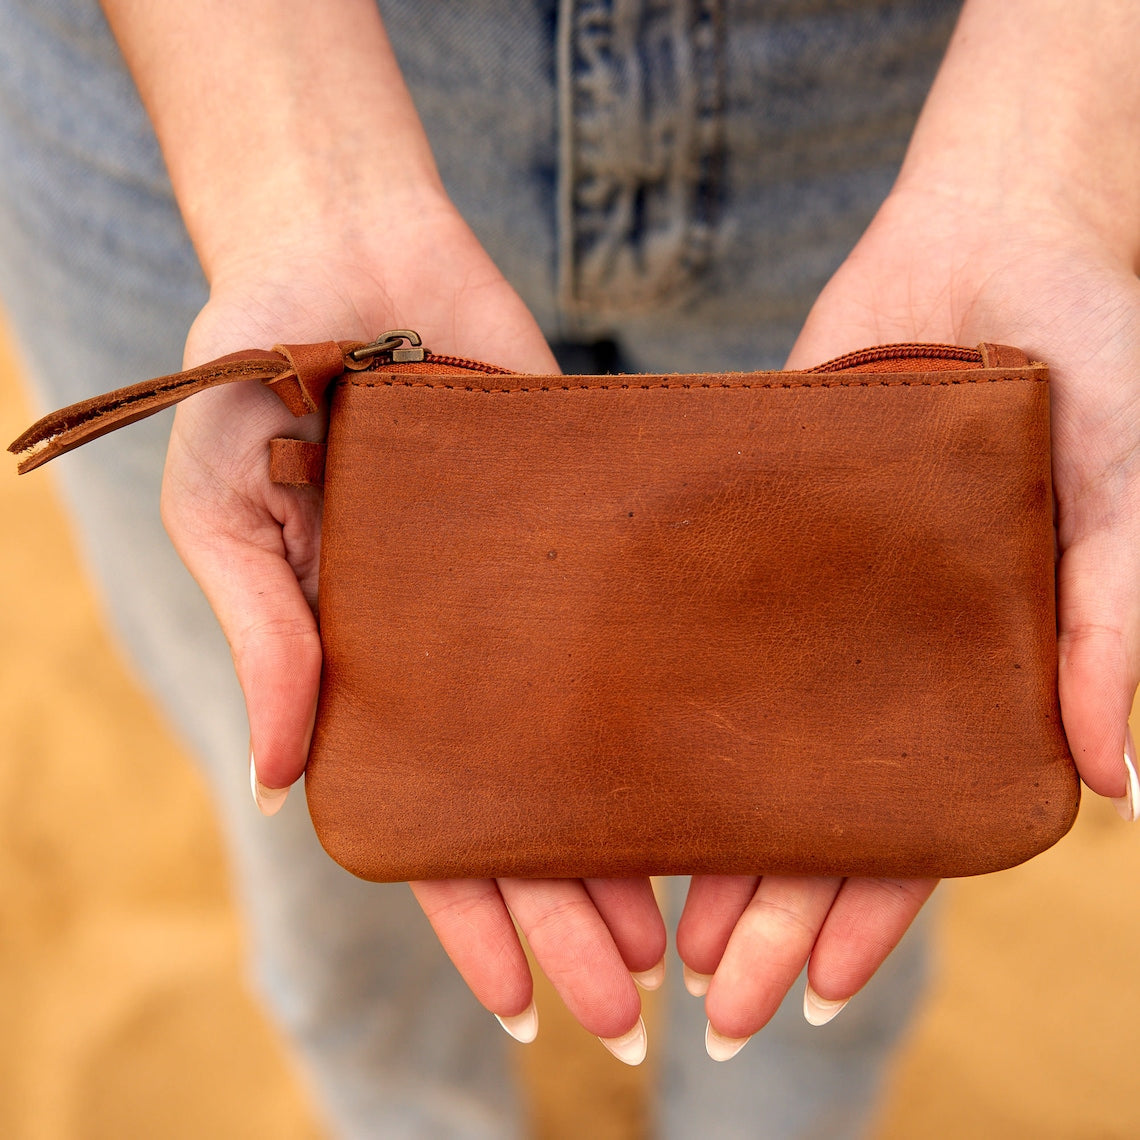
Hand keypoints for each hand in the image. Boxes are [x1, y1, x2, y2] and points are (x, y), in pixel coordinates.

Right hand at [160, 201, 665, 1060]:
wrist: (353, 243)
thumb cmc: (259, 368)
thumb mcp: (229, 503)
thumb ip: (266, 632)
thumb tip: (284, 779)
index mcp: (361, 664)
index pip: (421, 822)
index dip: (467, 913)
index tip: (522, 1001)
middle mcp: (451, 652)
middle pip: (517, 809)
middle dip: (565, 911)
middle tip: (633, 1006)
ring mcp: (523, 599)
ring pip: (585, 744)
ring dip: (627, 838)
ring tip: (688, 933)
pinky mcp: (585, 532)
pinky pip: (632, 637)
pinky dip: (668, 707)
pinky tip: (721, 775)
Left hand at [678, 176, 1139, 1058]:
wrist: (990, 240)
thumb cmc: (1091, 357)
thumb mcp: (1125, 487)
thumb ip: (1122, 619)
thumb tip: (1126, 784)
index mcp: (991, 676)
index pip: (927, 828)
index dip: (874, 913)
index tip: (813, 990)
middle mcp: (897, 661)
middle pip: (828, 813)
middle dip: (775, 910)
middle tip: (710, 1001)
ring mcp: (823, 610)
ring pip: (760, 749)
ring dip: (715, 839)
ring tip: (653, 926)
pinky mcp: (761, 544)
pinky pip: (712, 644)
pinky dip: (676, 711)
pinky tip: (621, 769)